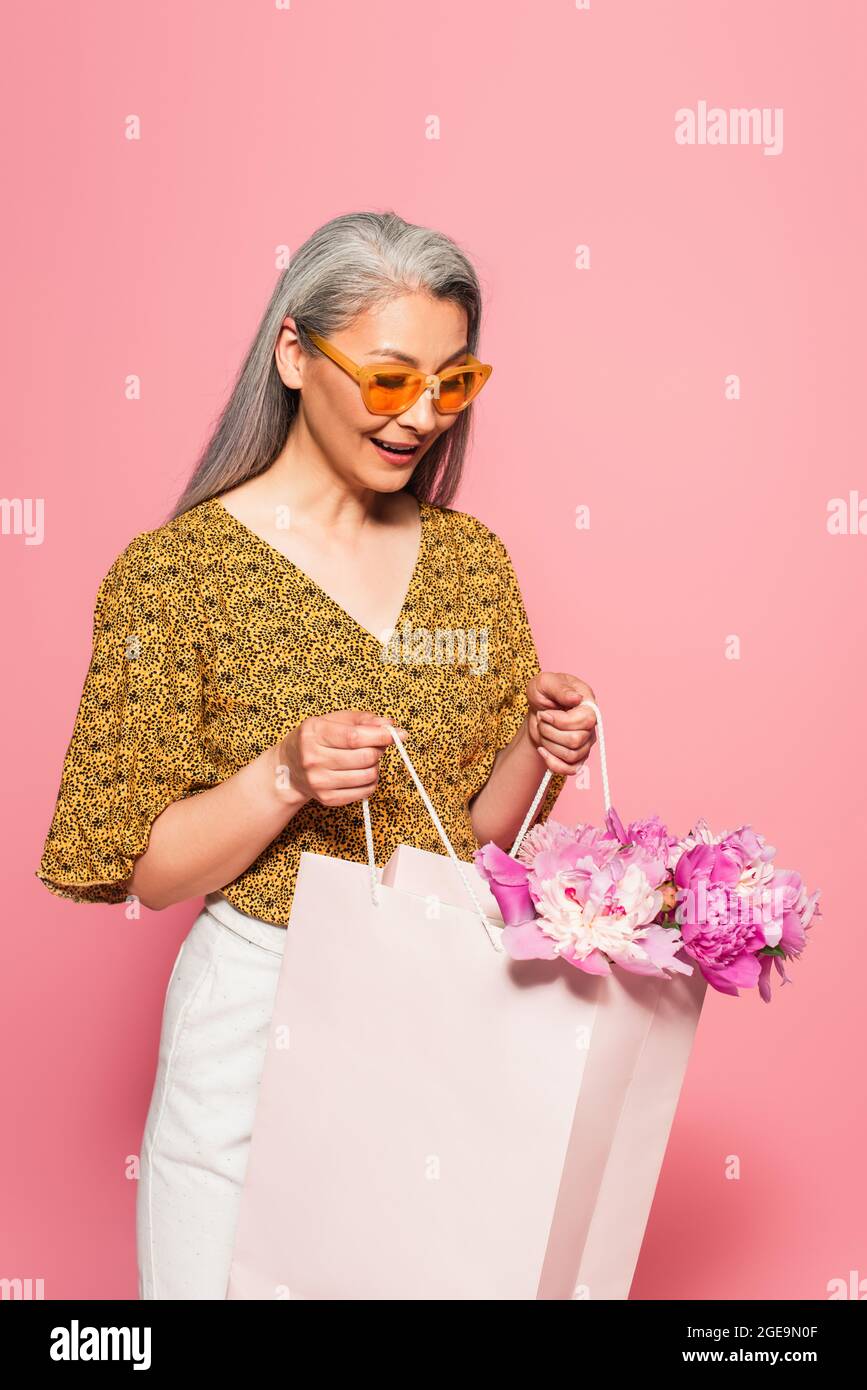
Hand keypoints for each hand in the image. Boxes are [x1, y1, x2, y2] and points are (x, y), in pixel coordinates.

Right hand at [276, 709, 408, 807]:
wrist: (288, 769)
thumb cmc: (313, 740)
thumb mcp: (332, 721)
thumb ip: (362, 720)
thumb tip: (390, 726)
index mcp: (314, 733)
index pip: (355, 737)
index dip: (381, 736)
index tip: (399, 734)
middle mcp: (313, 758)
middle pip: (365, 757)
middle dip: (379, 750)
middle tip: (375, 745)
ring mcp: (319, 781)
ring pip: (368, 775)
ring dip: (375, 766)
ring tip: (365, 759)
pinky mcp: (327, 798)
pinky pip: (364, 791)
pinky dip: (370, 781)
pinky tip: (361, 773)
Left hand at [525, 672, 596, 775]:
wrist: (537, 708)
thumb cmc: (543, 692)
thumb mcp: (545, 682)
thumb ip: (560, 688)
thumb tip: (576, 699)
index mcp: (588, 705)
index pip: (585, 721)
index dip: (561, 721)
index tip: (544, 713)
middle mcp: (591, 725)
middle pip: (575, 741)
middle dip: (550, 732)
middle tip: (541, 720)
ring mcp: (585, 742)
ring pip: (570, 755)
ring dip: (548, 744)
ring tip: (542, 730)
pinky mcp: (577, 756)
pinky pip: (571, 770)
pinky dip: (553, 763)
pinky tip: (542, 750)